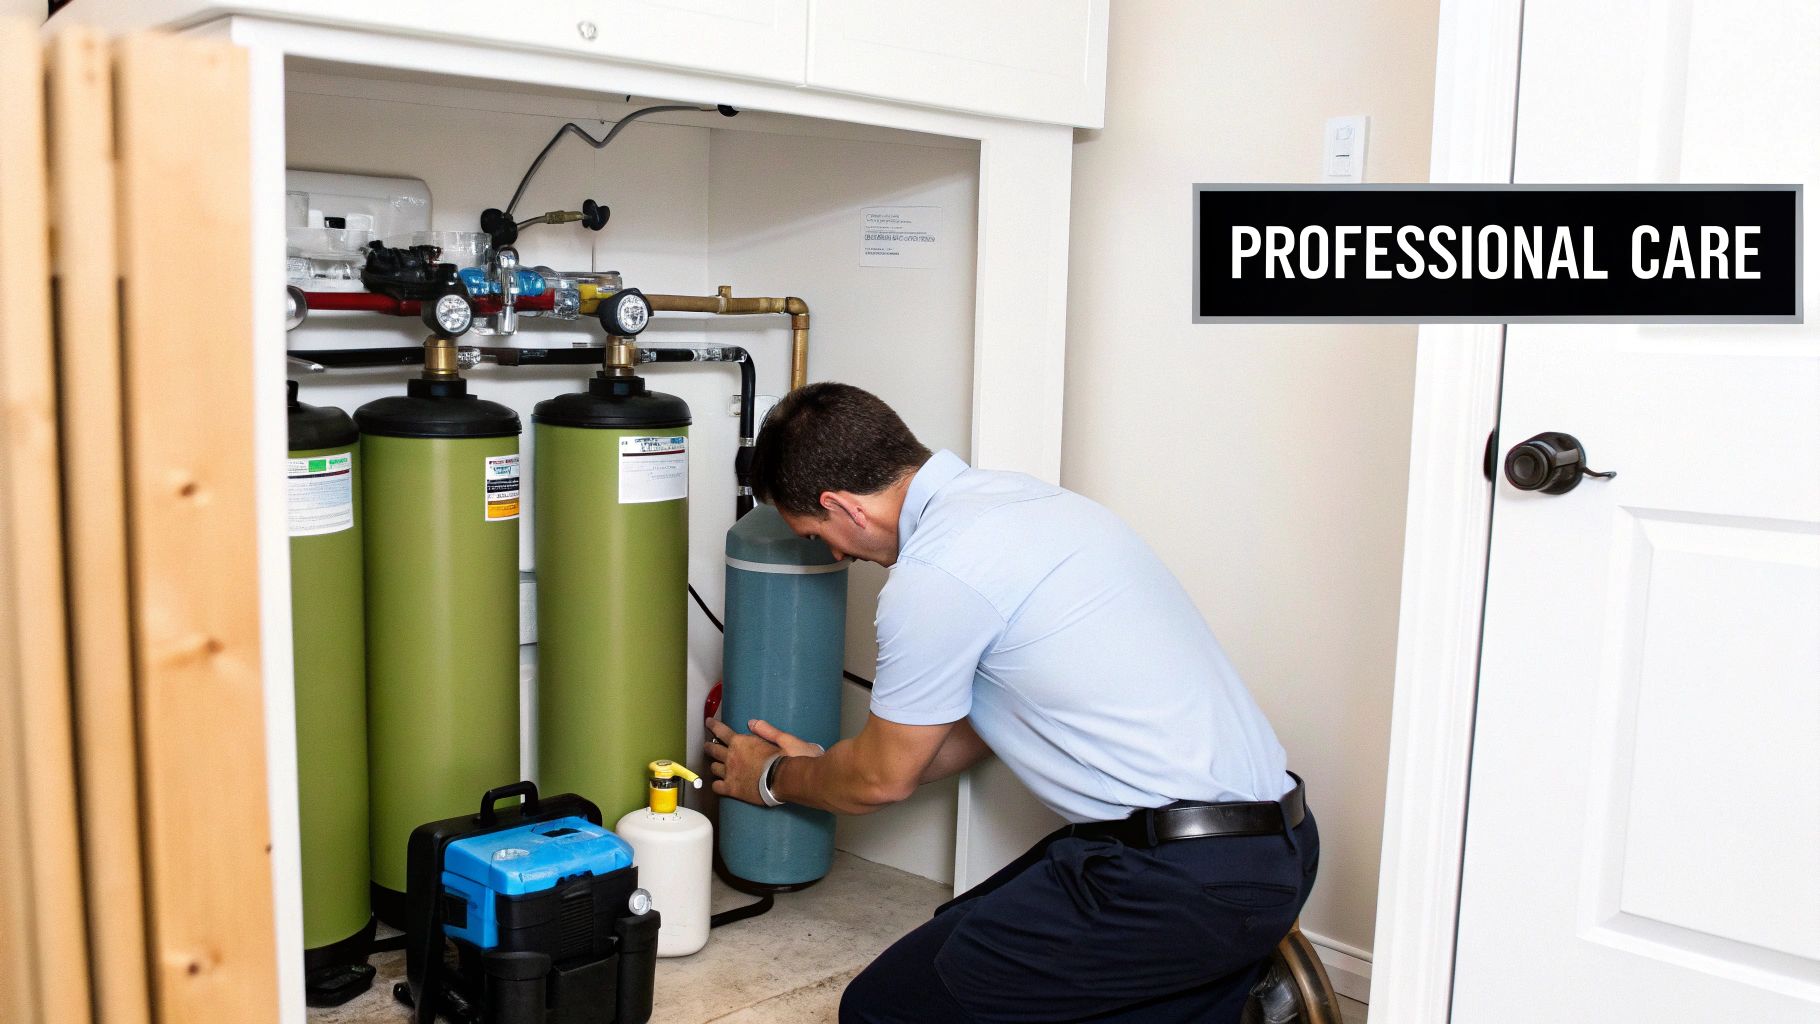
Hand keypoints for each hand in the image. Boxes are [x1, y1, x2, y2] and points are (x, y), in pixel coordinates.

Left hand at [702, 717, 822, 805]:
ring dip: (714, 765)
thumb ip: (765, 729)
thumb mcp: (782, 738)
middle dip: (709, 746)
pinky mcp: (732, 790)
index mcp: (741, 743)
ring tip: (716, 765)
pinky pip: (716, 786)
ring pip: (713, 768)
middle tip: (708, 746)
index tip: (709, 722)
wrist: (786, 781)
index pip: (721, 731)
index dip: (713, 726)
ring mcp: (730, 774)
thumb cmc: (787, 759)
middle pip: (713, 750)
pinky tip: (719, 784)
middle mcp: (731, 757)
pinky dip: (717, 784)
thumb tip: (751, 722)